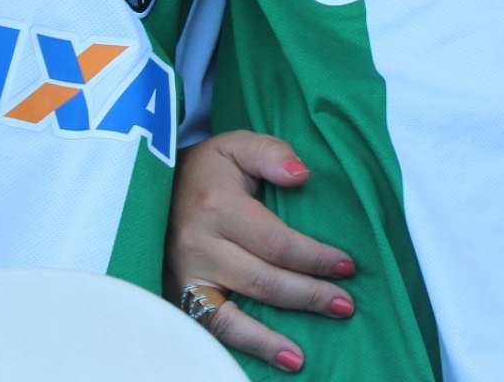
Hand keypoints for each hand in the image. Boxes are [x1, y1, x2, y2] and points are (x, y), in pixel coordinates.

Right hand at [166, 132, 355, 373]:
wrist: (155, 187)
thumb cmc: (208, 168)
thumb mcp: (237, 145)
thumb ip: (272, 154)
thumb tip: (303, 175)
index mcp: (218, 207)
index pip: (276, 242)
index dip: (314, 257)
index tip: (348, 266)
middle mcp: (198, 246)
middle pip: (262, 280)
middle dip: (308, 295)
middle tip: (345, 305)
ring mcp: (184, 276)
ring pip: (231, 316)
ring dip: (270, 339)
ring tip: (302, 356)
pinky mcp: (176, 297)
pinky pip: (210, 328)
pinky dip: (240, 347)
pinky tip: (271, 358)